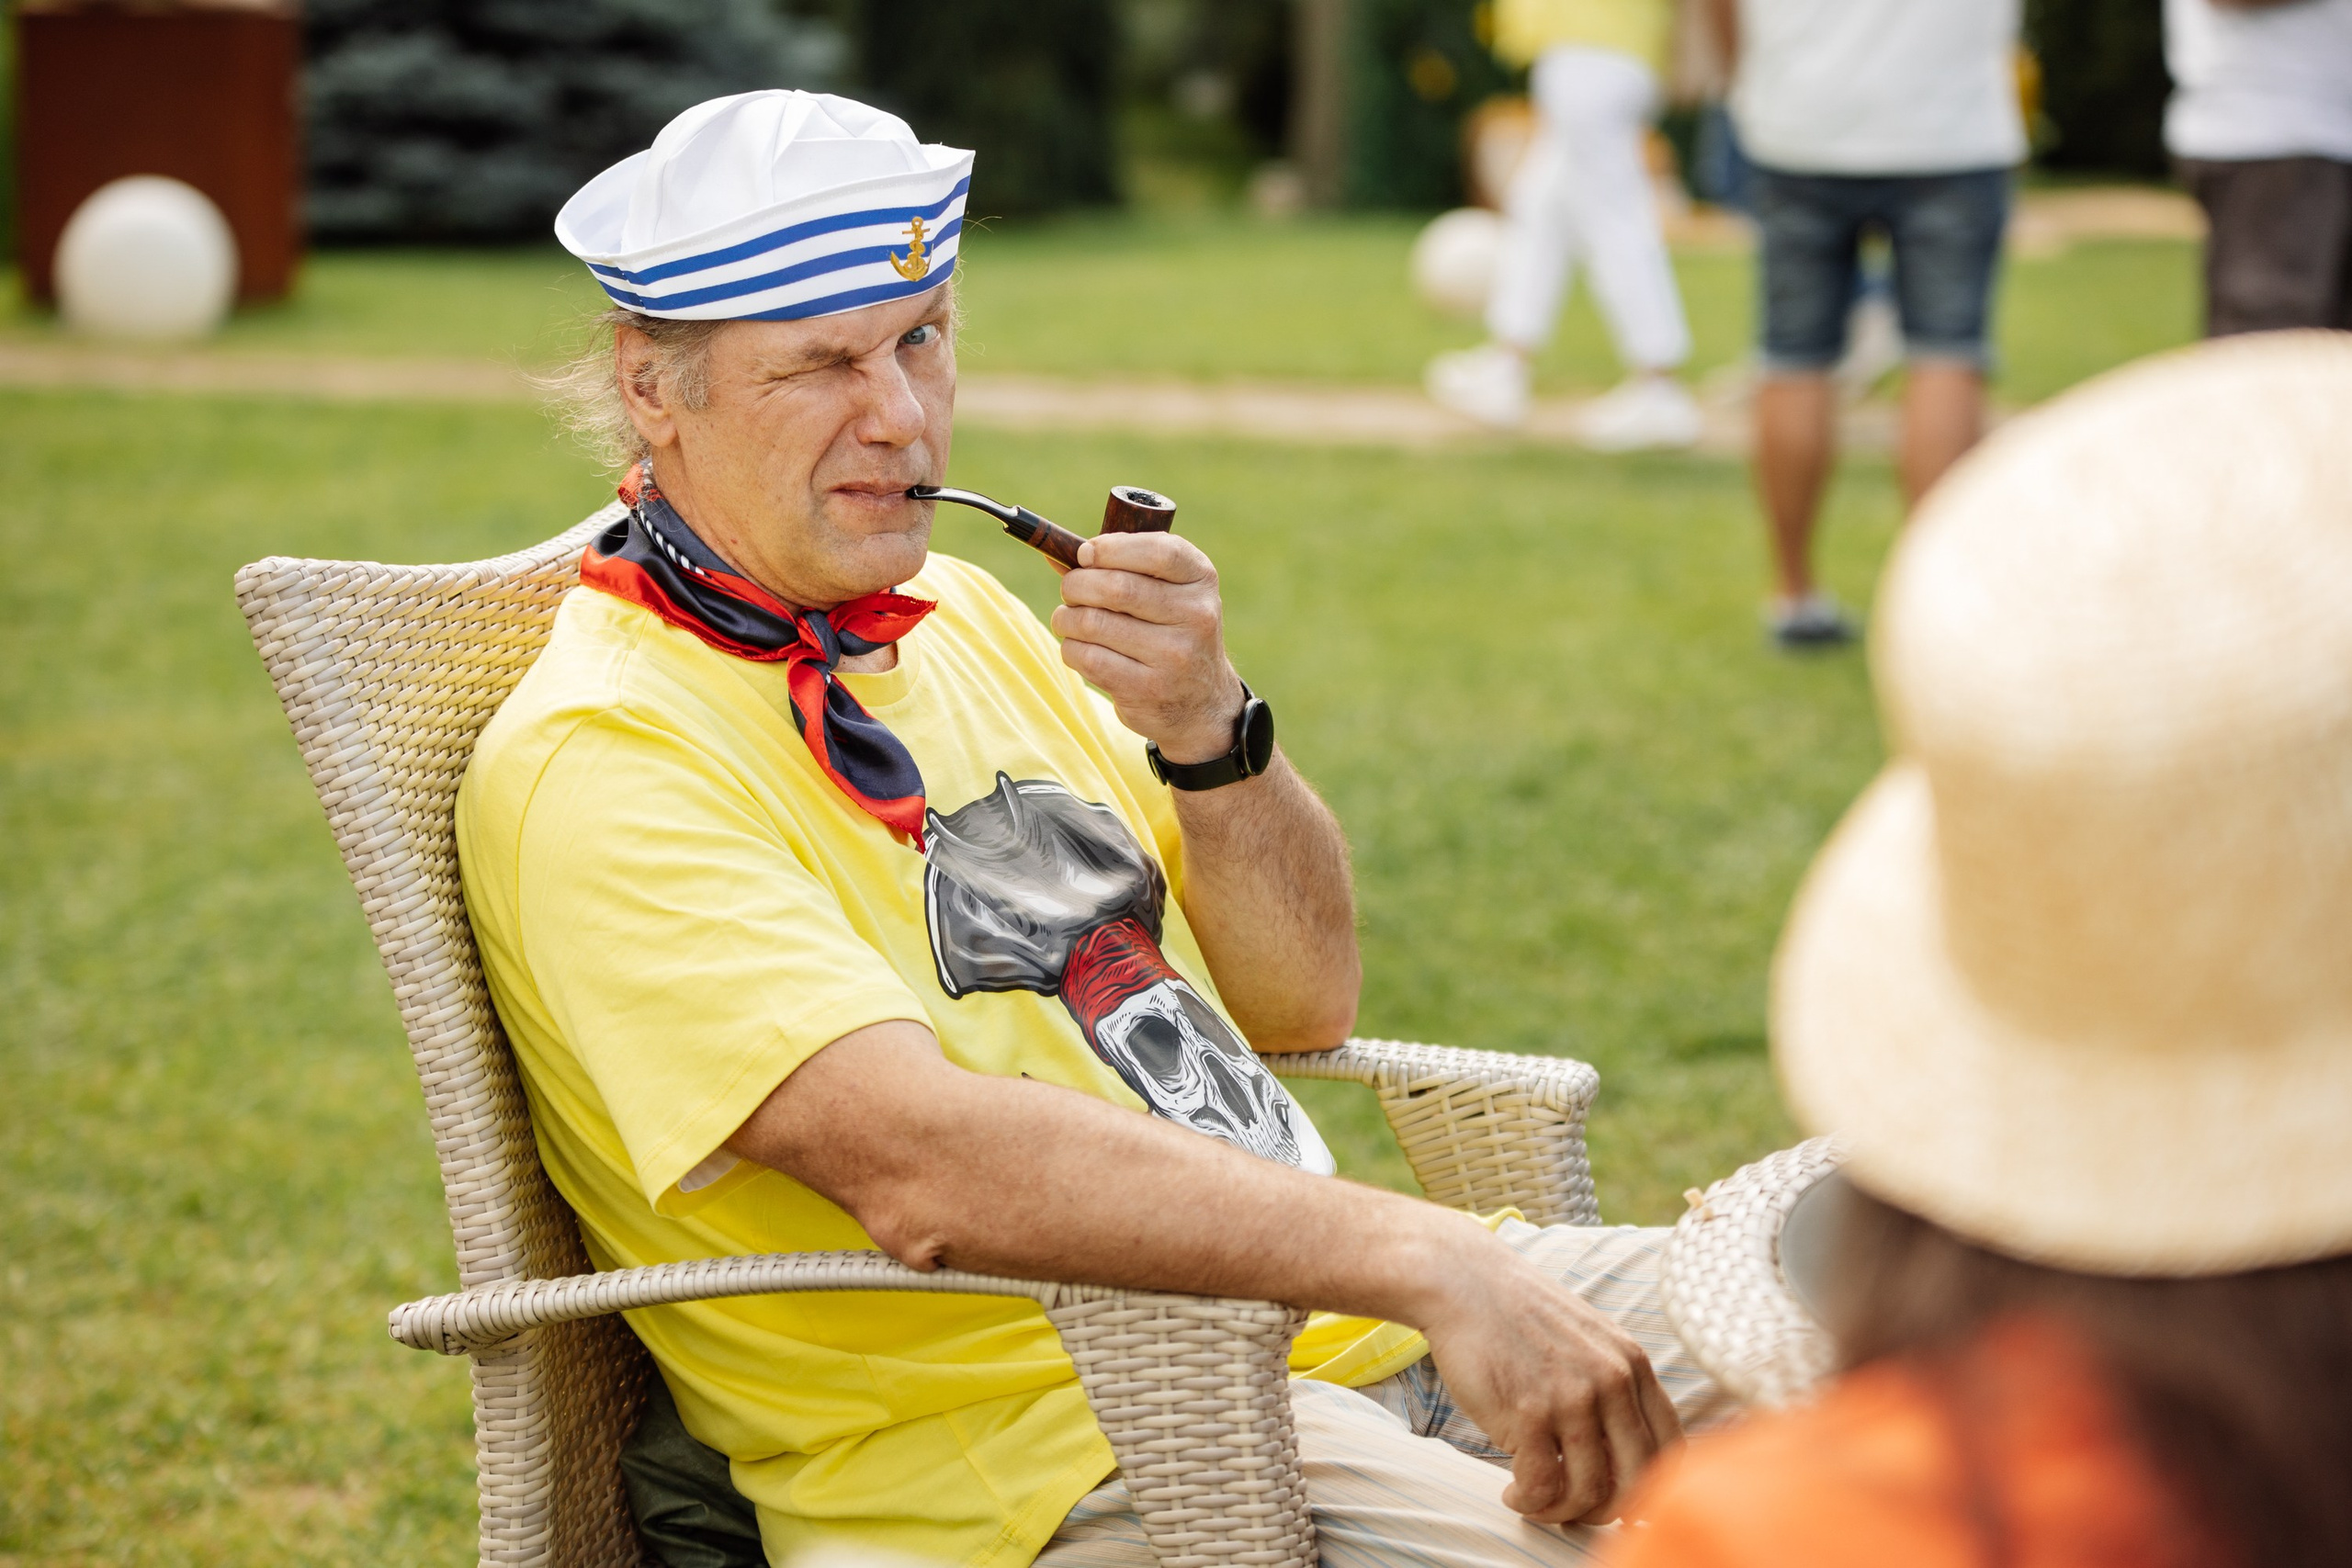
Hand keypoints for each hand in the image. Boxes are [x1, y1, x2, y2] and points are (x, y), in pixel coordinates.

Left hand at [1052, 532, 1245, 764]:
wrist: (1200, 700)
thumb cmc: (1170, 630)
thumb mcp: (1167, 591)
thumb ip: (1122, 566)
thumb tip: (1056, 553)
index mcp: (1201, 579)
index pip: (1159, 552)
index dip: (1111, 548)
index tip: (1085, 554)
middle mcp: (1196, 616)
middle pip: (1117, 588)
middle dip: (1077, 584)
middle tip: (1070, 590)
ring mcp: (1174, 655)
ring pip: (1094, 623)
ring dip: (1066, 618)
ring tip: (1068, 620)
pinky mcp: (1147, 688)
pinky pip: (1088, 658)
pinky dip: (1071, 648)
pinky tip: (1079, 647)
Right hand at [1417, 1249, 1683, 1524]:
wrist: (1464, 1283)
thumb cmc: (1521, 1317)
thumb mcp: (1590, 1340)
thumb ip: (1615, 1387)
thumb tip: (1622, 1461)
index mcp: (1634, 1365)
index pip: (1671, 1450)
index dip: (1652, 1490)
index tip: (1622, 1501)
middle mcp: (1613, 1382)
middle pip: (1636, 1483)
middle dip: (1606, 1512)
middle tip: (1575, 1511)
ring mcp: (1572, 1398)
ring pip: (1590, 1493)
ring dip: (1561, 1512)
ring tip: (1536, 1503)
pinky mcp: (1528, 1413)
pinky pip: (1542, 1487)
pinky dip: (1529, 1503)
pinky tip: (1513, 1493)